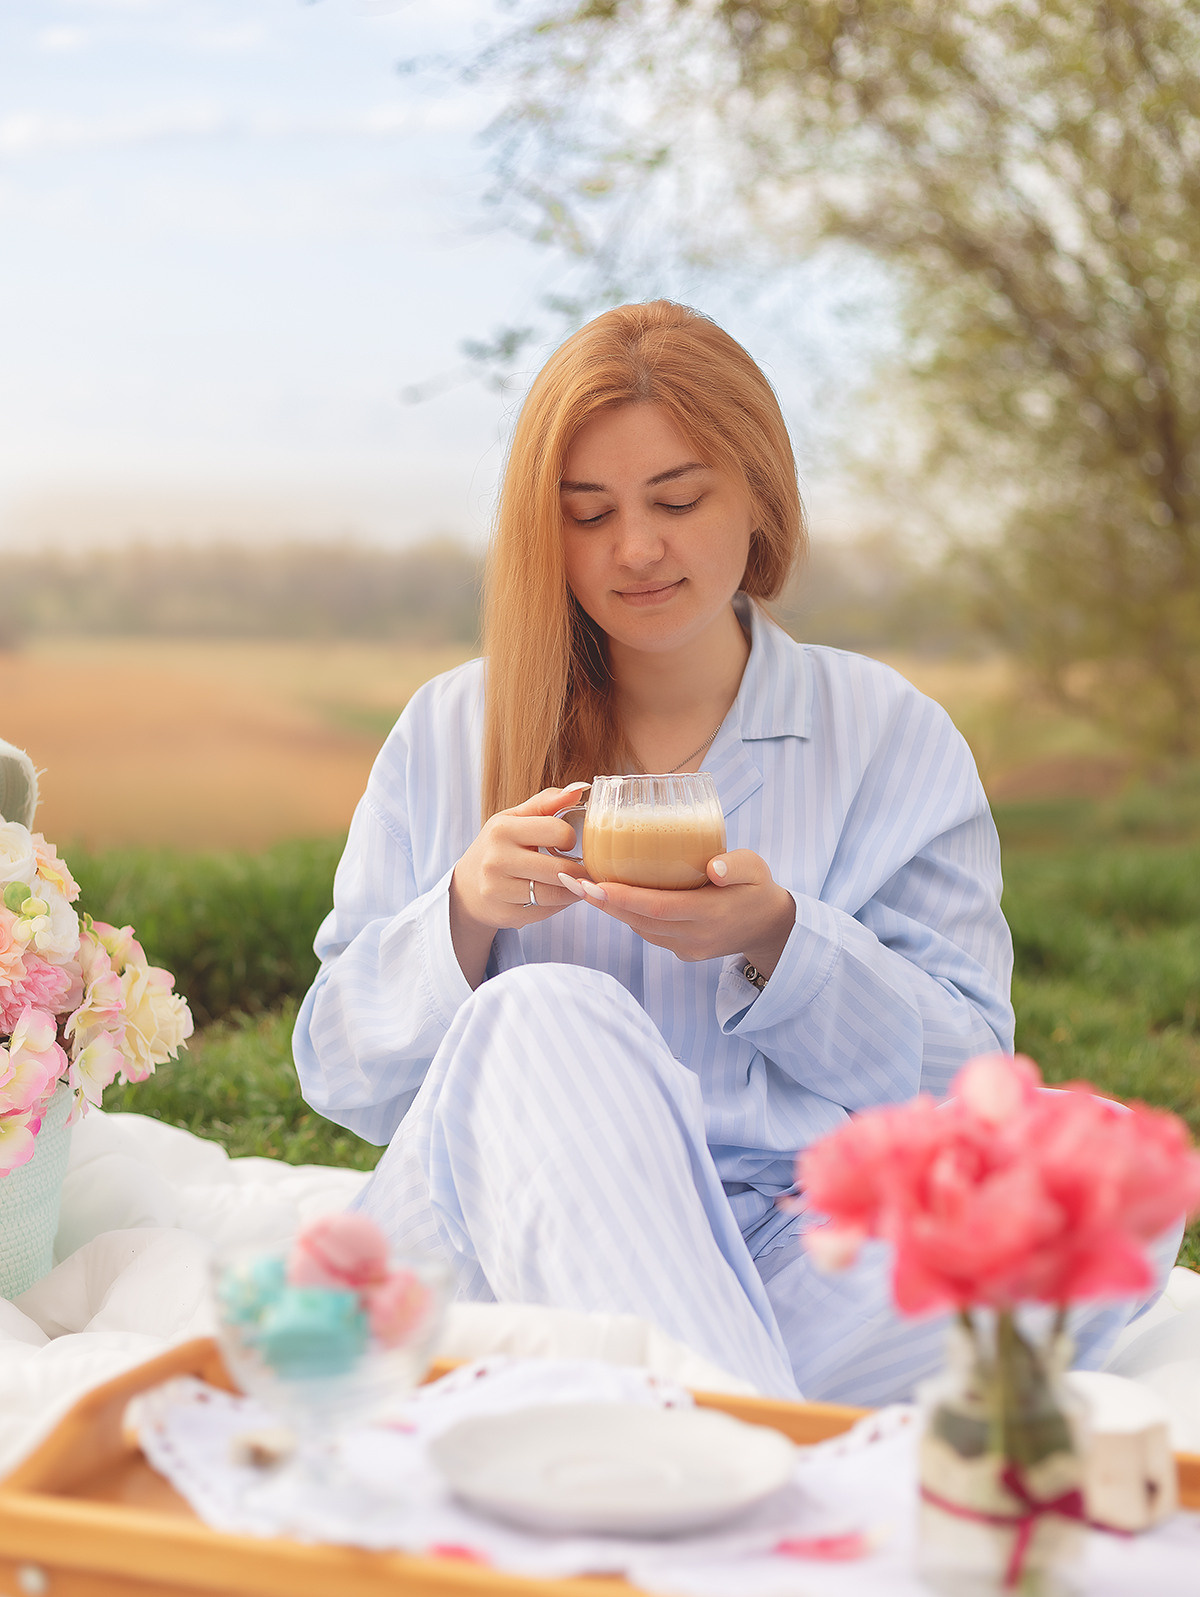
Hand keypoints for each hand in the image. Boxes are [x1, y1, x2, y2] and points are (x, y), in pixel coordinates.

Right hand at [450, 783, 589, 984]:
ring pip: (556, 894)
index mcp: (503, 829)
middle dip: (580, 871)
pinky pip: (547, 912)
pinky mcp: (506, 915)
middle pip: (560, 869)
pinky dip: (558, 905)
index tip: (567, 843)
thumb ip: (547, 802)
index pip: (557, 832)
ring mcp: (498, 890)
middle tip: (585, 869)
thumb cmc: (498, 847)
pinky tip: (556, 896)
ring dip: (573, 890)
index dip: (570, 838)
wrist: (466, 887)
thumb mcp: (515, 819)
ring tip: (575, 882)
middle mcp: (496, 860)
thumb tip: (582, 787)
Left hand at [561, 849, 795, 973]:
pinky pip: (649, 933)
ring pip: (641, 929)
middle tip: (572, 882)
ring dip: (611, 910)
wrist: (770, 927)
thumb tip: (714, 867)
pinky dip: (629, 916)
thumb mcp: (757, 869)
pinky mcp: (683, 951)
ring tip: (582, 886)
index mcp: (710, 914)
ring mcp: (687, 947)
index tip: (595, 885)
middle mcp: (694, 936)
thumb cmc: (759, 889)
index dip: (625, 899)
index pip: (659, 908)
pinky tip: (611, 897)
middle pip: (640, 921)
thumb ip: (737, 866)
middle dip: (604, 903)